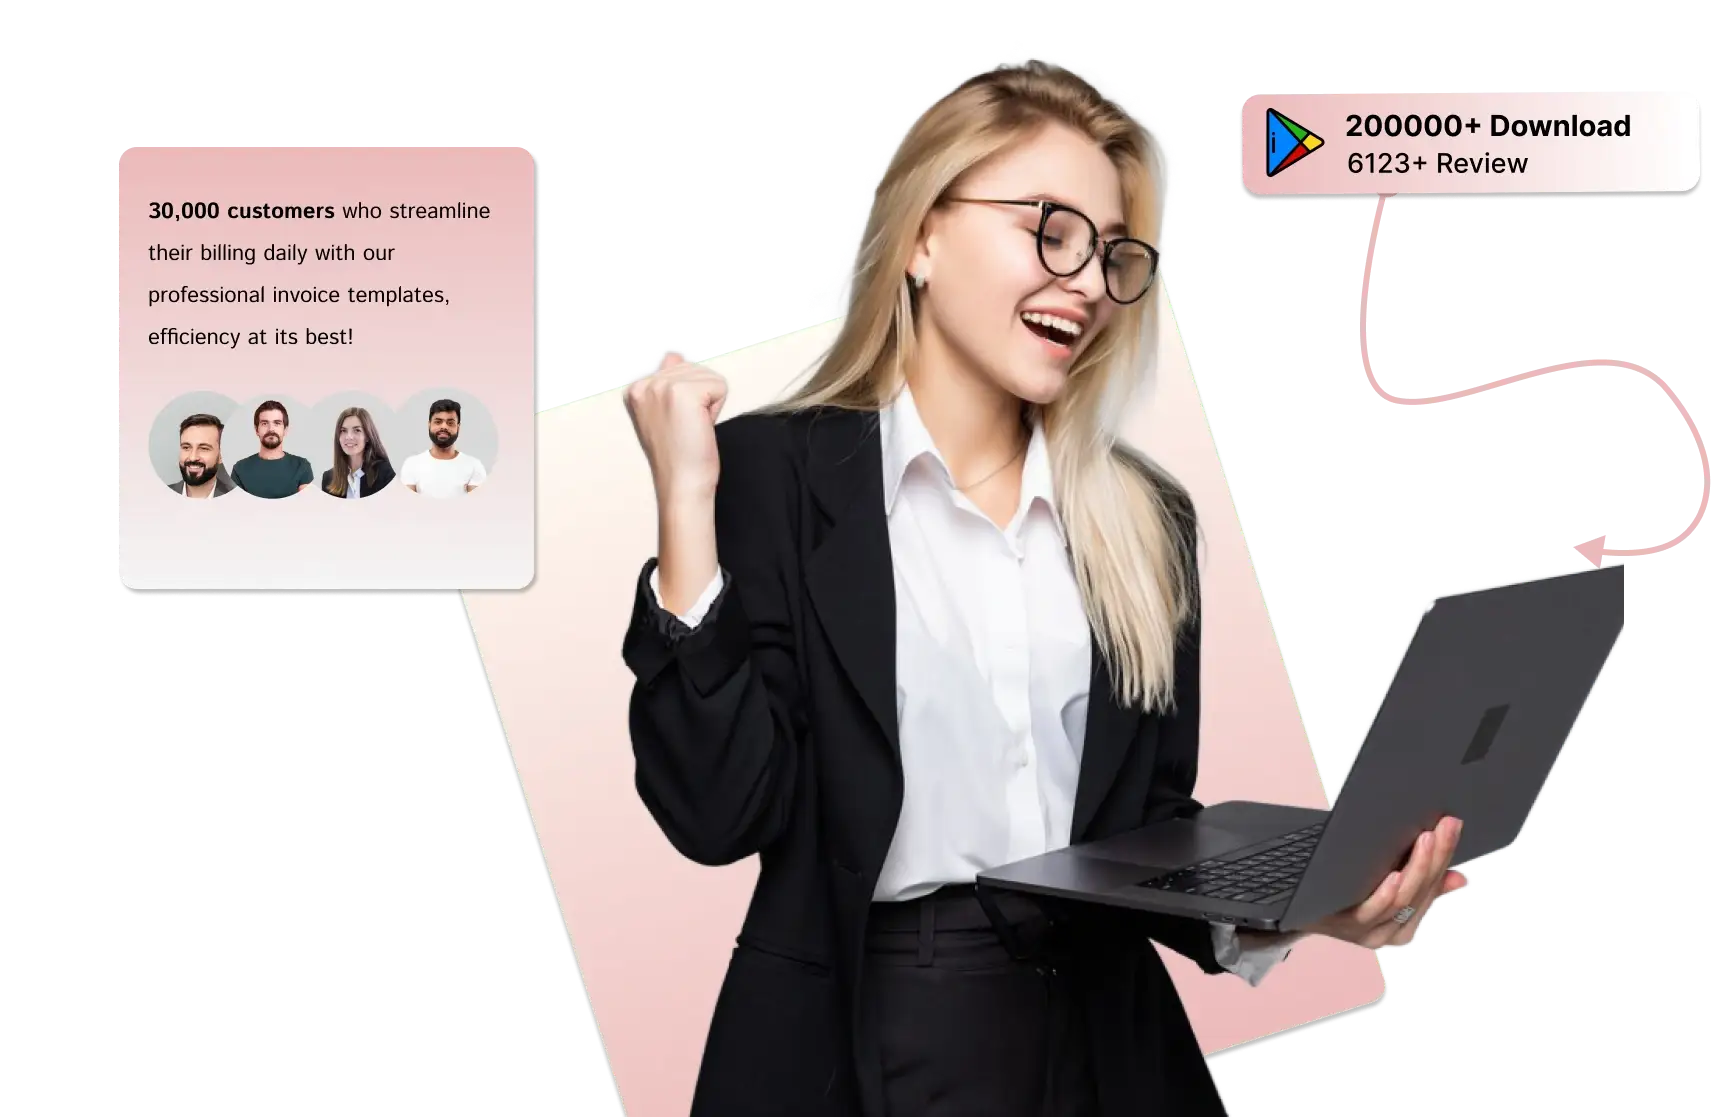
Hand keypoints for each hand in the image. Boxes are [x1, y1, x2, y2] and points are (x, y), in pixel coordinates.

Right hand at [624, 350, 728, 503]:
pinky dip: (717, 408)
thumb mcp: (662, 413)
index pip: (676, 362)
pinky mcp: (684, 392)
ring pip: (709, 376)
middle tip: (687, 426)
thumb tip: (675, 354)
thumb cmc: (678, 455)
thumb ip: (667, 383)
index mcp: (636, 389)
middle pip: (695, 368)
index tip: (677, 421)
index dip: (688, 394)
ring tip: (692, 427)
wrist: (681, 483)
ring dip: (708, 403)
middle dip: (700, 397)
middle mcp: (645, 383)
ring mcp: (663, 386)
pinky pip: (719, 386)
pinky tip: (700, 426)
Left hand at [1306, 816, 1470, 948]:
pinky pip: (1372, 911)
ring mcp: (1369, 931)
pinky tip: (1394, 875)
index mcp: (1405, 923)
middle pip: (1421, 892)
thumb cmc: (1341, 897)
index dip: (1446, 856)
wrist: (1294, 914)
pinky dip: (1387, 893)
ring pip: (1403, 901)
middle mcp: (1391, 931)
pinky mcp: (1345, 926)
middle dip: (1436, 857)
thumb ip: (1419, 884)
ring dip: (1417, 869)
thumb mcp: (1383, 887)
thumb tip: (1457, 876)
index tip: (1452, 827)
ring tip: (1425, 842)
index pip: (1434, 886)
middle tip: (1443, 827)